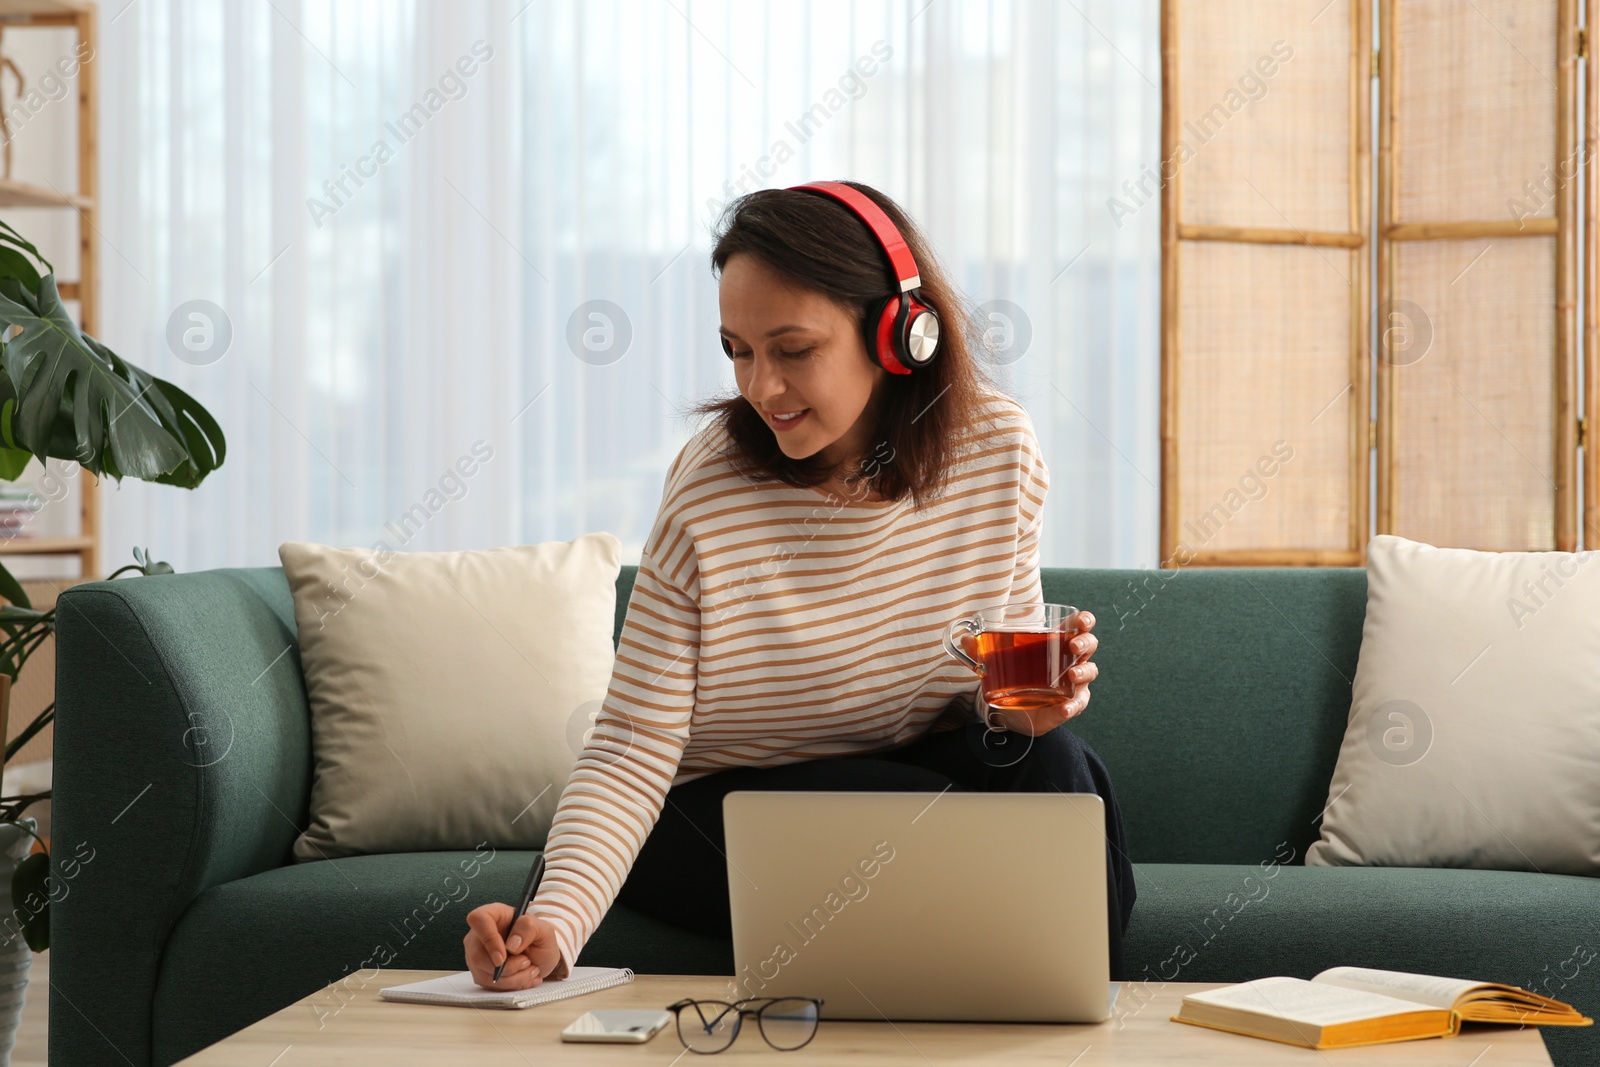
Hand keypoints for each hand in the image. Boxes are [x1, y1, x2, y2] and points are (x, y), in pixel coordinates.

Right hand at [464, 903, 565, 989]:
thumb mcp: (543, 929)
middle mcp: (480, 934)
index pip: (478, 919)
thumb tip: (511, 944)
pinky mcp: (480, 973)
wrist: (540, 956)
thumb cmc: (538, 938)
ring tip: (530, 969)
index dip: (488, 939)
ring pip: (484, 974)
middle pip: (478, 955)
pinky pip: (489, 985)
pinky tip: (523, 976)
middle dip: (508, 967)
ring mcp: (477, 954)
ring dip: (512, 978)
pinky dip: (510, 985)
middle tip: (527, 962)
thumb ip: (529, 928)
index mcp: (494, 914)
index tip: (503, 957)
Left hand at [985, 610, 1097, 735]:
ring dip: (1083, 673)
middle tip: (1073, 646)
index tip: (1082, 621)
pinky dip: (1072, 706)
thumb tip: (966, 638)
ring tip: (1072, 675)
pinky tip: (1064, 708)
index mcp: (1056, 644)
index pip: (1079, 626)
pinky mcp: (1068, 704)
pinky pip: (1077, 704)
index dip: (1085, 621)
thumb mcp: (997, 663)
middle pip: (1089, 646)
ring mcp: (1073, 684)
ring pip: (1089, 673)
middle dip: (1085, 643)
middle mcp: (1070, 661)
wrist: (1012, 712)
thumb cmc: (1015, 677)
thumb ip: (982, 651)